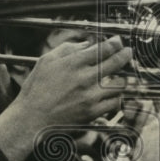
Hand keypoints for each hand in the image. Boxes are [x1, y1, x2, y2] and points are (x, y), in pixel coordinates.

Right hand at [0, 36, 131, 160]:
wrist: (31, 118)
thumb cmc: (36, 89)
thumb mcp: (46, 60)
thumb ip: (67, 48)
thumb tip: (87, 44)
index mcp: (73, 63)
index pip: (103, 49)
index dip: (115, 43)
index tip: (118, 41)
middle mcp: (84, 78)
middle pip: (116, 62)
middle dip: (125, 54)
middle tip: (128, 52)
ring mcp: (90, 96)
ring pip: (120, 83)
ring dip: (122, 77)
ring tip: (120, 75)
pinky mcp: (93, 112)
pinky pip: (115, 102)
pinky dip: (117, 97)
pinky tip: (114, 94)